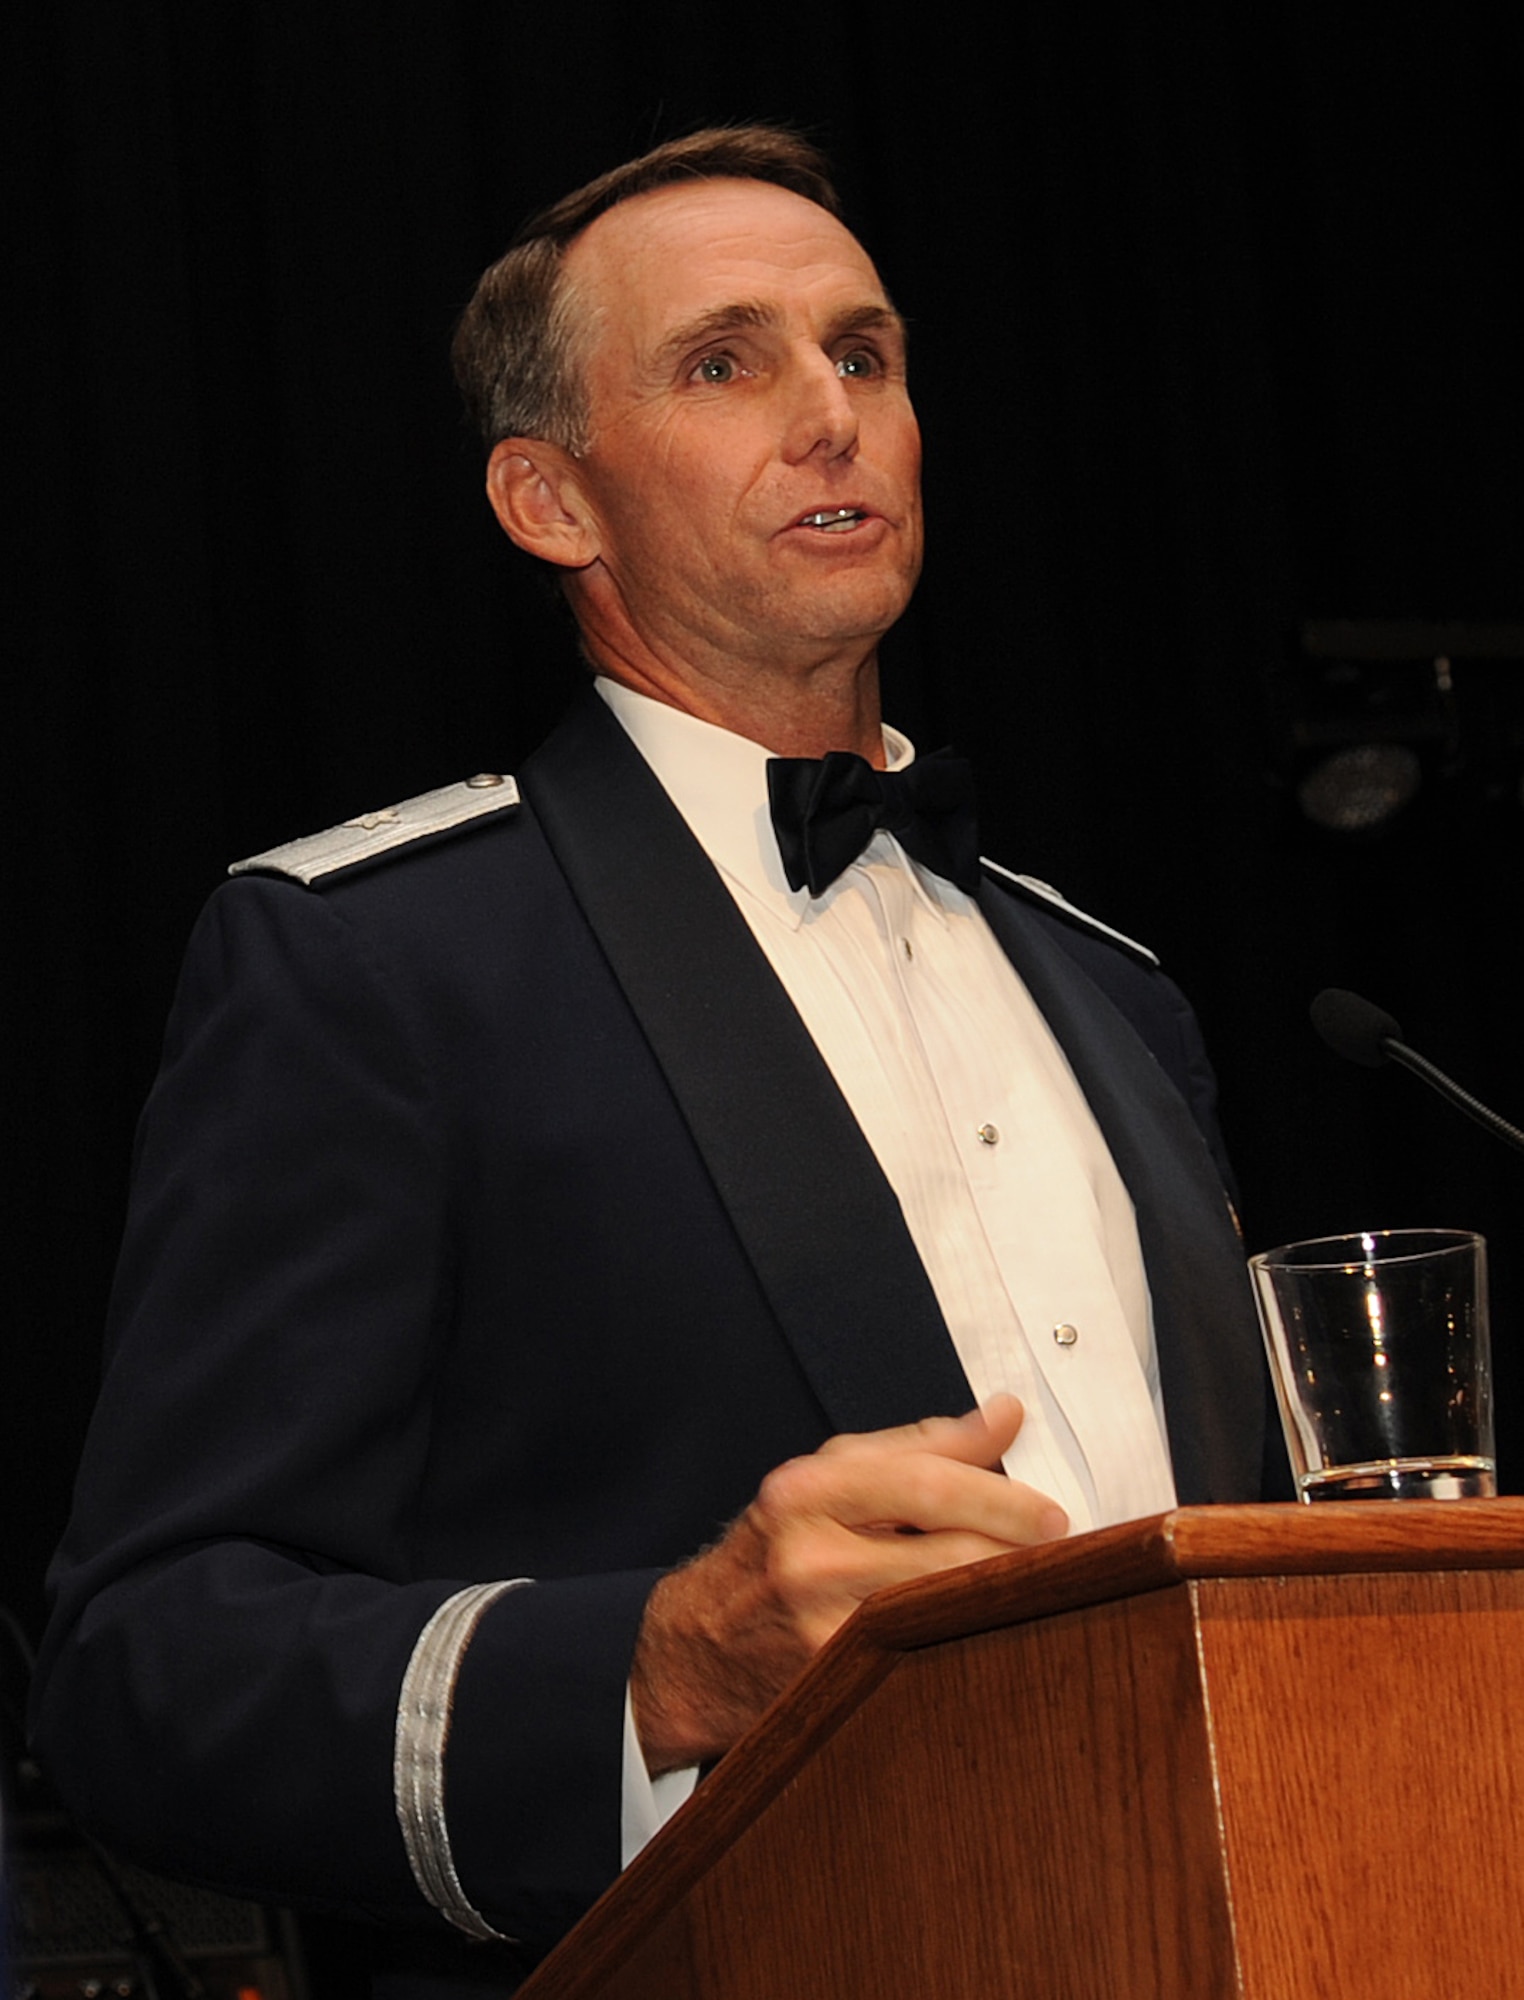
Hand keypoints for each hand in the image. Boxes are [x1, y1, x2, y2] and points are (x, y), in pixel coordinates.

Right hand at [630, 1394, 1066, 1772]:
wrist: (697, 1648)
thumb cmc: (775, 1548)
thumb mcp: (829, 1477)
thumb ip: (923, 1445)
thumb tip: (1007, 1415)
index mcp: (805, 1492)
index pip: (927, 1485)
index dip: (1002, 1499)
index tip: (1053, 1514)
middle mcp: (809, 1559)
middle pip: (946, 1555)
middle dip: (1018, 1554)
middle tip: (1061, 1554)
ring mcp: (821, 1630)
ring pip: (946, 1612)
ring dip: (1002, 1599)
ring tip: (1036, 1588)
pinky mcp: (838, 1686)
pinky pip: (927, 1658)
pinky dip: (968, 1641)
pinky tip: (990, 1632)